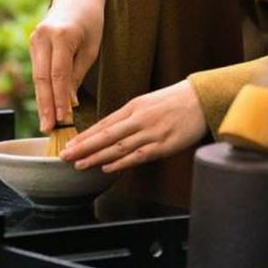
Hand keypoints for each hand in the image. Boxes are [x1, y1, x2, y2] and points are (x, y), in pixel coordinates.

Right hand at [29, 0, 105, 131]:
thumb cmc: (91, 23)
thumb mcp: (91, 49)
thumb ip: (77, 75)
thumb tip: (68, 103)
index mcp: (62, 35)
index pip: (58, 74)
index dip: (59, 99)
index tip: (62, 119)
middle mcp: (43, 36)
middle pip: (42, 78)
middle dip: (45, 106)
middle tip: (48, 128)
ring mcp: (34, 39)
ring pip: (37, 77)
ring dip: (41, 101)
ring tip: (46, 123)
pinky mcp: (32, 43)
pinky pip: (37, 71)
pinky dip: (42, 90)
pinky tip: (45, 107)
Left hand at [60, 80, 207, 172]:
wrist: (201, 99)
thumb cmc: (175, 101)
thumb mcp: (148, 102)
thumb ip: (130, 117)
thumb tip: (110, 132)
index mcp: (134, 107)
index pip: (104, 123)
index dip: (85, 136)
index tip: (70, 144)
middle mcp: (139, 119)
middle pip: (106, 135)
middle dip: (83, 147)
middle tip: (65, 156)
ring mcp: (151, 132)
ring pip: (119, 147)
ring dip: (97, 157)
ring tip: (80, 165)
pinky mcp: (164, 145)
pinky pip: (139, 156)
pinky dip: (122, 162)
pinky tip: (108, 168)